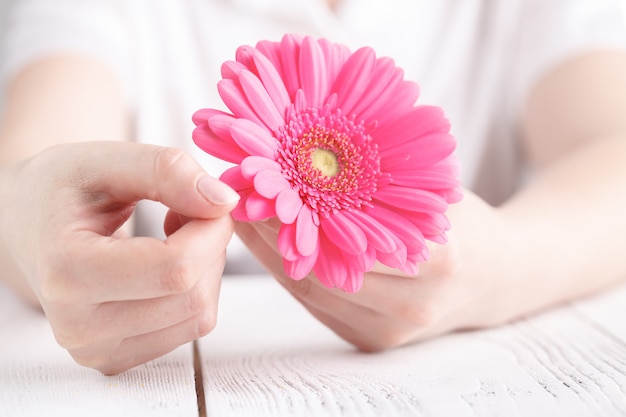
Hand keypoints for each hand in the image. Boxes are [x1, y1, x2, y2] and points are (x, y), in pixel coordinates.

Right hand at [0, 141, 238, 373]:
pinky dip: (196, 290)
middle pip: (193, 295)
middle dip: (211, 246)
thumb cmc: (62, 189)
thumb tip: (225, 202)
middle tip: (188, 210)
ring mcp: (97, 350)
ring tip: (174, 235)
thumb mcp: (105, 160)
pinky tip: (169, 264)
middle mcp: (78, 326)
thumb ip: (165, 170)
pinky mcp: (117, 358)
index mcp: (67, 272)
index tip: (212, 200)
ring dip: (207, 268)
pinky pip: (191, 327)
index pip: (175, 268)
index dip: (212, 230)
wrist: (27, 226)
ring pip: (200, 315)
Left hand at [236, 191, 532, 350]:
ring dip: (272, 256)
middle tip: (240, 198)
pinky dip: (291, 274)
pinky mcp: (374, 340)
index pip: (346, 237)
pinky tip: (273, 247)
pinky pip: (319, 305)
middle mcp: (412, 303)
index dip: (295, 212)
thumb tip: (317, 149)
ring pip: (310, 293)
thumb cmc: (467, 224)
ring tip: (246, 219)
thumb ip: (387, 179)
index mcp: (437, 259)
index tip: (260, 180)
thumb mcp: (439, 190)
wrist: (500, 278)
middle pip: (318, 272)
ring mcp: (391, 329)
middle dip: (271, 236)